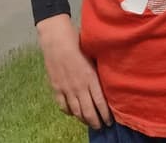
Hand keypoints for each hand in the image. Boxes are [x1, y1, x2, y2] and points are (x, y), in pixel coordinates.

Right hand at [36, 14, 111, 129]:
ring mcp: (66, 88)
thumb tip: (106, 80)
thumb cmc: (77, 41)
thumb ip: (97, 70)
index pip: (100, 102)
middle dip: (95, 122)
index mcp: (90, 77)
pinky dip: (69, 112)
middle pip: (88, 112)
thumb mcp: (93, 54)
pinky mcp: (55, 87)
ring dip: (83, 120)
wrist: (56, 38)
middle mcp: (78, 86)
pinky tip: (73, 112)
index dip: (105, 115)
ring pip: (76, 111)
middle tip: (101, 126)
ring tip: (89, 123)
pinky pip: (63, 106)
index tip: (110, 121)